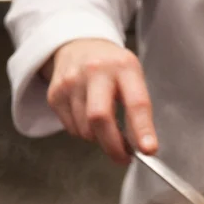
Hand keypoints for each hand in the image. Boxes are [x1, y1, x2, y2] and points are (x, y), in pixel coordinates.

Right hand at [46, 38, 156, 163]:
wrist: (78, 46)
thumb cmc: (112, 67)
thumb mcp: (132, 77)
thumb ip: (138, 109)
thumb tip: (141, 146)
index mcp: (123, 67)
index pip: (135, 102)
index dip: (143, 129)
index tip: (148, 150)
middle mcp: (95, 71)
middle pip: (99, 118)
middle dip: (113, 146)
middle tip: (124, 158)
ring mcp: (71, 82)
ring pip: (85, 129)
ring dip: (99, 139)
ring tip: (107, 130)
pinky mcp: (55, 94)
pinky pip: (72, 129)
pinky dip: (84, 132)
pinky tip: (88, 119)